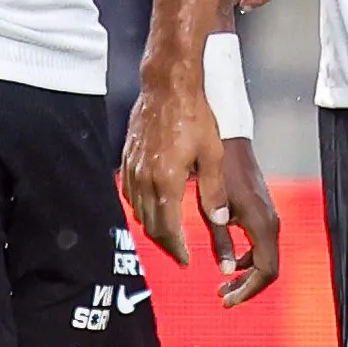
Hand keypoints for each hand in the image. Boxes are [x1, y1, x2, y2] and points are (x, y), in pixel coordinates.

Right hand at [117, 72, 227, 277]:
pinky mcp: (127, 157)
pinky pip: (129, 192)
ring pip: (137, 210)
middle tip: (178, 253)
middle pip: (150, 225)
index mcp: (167, 181)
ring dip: (151, 227)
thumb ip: (214, 191)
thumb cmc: (195, 116)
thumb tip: (220, 221)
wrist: (168, 86)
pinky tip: (151, 206)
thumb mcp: (212, 154)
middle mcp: (145, 179)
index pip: (167, 229)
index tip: (185, 260)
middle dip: (164, 243)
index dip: (176, 249)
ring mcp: (133, 168)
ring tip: (167, 234)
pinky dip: (139, 207)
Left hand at [210, 134, 279, 303]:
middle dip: (246, 286)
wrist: (227, 141)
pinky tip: (227, 259)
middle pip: (268, 269)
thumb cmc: (219, 171)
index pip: (266, 271)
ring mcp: (268, 217)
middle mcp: (270, 223)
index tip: (227, 300)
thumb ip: (219, 241)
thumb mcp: (212, 210)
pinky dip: (246, 259)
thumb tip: (224, 270)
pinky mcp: (261, 212)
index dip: (248, 290)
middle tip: (223, 296)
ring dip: (245, 274)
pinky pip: (260, 245)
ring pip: (265, 258)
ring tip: (222, 283)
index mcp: (262, 225)